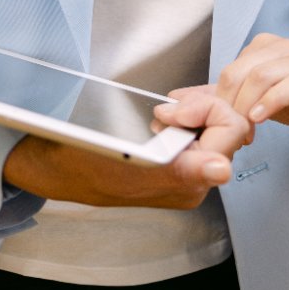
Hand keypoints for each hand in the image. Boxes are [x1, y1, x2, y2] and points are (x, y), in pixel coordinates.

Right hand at [3, 94, 253, 211]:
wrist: (58, 169)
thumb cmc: (83, 164)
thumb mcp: (126, 160)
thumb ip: (182, 168)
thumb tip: (222, 170)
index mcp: (189, 183)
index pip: (231, 131)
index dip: (206, 109)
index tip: (172, 108)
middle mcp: (194, 180)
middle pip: (228, 126)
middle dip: (201, 106)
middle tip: (167, 106)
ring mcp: (187, 170)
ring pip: (216, 124)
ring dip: (194, 108)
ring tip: (165, 110)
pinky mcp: (178, 160)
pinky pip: (203, 128)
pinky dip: (189, 112)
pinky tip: (168, 111)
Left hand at [156, 35, 288, 139]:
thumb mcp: (263, 99)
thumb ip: (226, 99)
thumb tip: (179, 99)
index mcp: (263, 49)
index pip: (226, 72)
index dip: (213, 105)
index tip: (211, 132)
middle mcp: (280, 49)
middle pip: (237, 72)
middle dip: (226, 108)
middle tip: (227, 137)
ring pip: (259, 76)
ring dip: (245, 109)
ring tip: (244, 134)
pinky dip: (270, 101)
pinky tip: (259, 119)